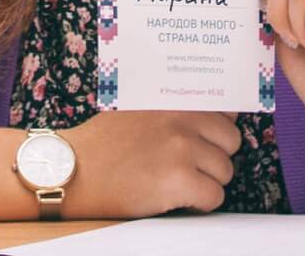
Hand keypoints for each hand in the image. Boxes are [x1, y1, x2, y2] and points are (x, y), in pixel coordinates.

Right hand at [62, 110, 240, 216]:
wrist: (73, 169)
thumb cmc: (102, 143)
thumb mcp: (139, 108)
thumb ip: (172, 108)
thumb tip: (212, 113)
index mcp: (175, 100)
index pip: (225, 108)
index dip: (218, 128)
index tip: (210, 139)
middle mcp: (183, 120)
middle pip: (231, 141)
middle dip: (215, 156)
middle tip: (191, 166)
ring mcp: (183, 149)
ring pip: (225, 171)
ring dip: (208, 181)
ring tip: (180, 183)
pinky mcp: (180, 180)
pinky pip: (214, 197)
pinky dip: (200, 203)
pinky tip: (177, 198)